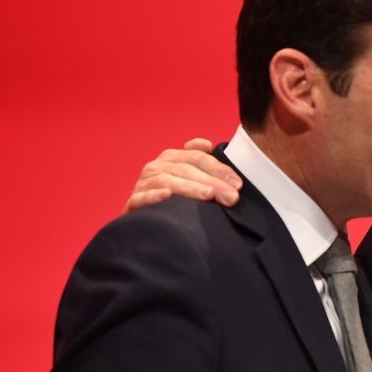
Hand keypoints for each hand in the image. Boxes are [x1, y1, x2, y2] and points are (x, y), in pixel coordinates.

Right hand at [123, 138, 242, 213]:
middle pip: (186, 169)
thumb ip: (201, 163)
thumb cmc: (175, 200)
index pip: (198, 157)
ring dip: (189, 187)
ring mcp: (143, 183)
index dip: (219, 168)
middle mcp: (157, 167)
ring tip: (207, 195)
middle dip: (212, 182)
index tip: (238, 184)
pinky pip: (141, 197)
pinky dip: (154, 195)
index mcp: (173, 158)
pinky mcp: (132, 202)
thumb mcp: (190, 180)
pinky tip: (167, 196)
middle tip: (231, 197)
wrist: (145, 227)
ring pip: (167, 180)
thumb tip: (209, 145)